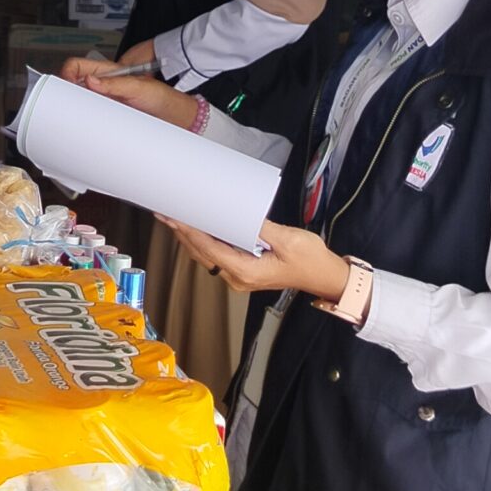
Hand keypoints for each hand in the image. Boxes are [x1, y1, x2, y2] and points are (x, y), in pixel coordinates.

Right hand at [60, 60, 200, 129]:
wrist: (173, 116)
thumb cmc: (160, 97)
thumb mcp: (138, 87)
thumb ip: (115, 83)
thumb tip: (90, 80)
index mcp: (108, 72)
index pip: (77, 66)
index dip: (67, 73)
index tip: (66, 86)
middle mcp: (103, 85)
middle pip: (73, 83)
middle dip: (66, 92)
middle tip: (68, 103)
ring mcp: (104, 100)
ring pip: (79, 101)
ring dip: (75, 107)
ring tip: (77, 114)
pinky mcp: (107, 115)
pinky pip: (89, 116)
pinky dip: (84, 120)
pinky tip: (86, 125)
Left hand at [162, 218, 353, 302]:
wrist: (324, 276)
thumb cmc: (311, 260)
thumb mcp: (289, 240)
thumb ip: (262, 228)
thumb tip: (241, 215)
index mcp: (246, 271)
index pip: (210, 250)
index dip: (190, 233)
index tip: (175, 218)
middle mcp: (238, 277)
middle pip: (202, 254)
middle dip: (183, 233)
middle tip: (166, 212)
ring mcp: (240, 276)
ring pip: (207, 256)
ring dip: (190, 238)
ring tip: (175, 218)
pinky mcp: (244, 270)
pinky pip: (217, 256)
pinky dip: (204, 242)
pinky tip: (198, 229)